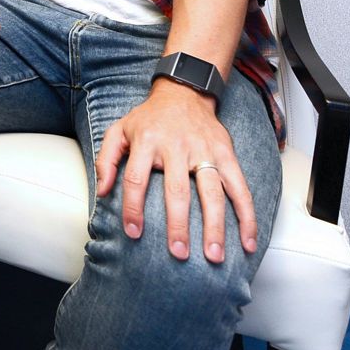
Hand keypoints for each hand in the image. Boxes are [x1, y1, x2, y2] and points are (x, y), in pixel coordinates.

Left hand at [95, 80, 257, 262]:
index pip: (136, 179)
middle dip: (178, 225)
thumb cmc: (149, 119)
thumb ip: (106, 159)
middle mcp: (177, 147)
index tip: (133, 233)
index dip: (133, 208)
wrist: (184, 93)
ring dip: (215, 226)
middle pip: (177, 190)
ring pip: (212, 192)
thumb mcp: (119, 130)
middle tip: (178, 253)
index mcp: (147, 142)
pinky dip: (247, 215)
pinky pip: (240, 188)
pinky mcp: (226, 154)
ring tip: (214, 256)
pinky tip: (248, 241)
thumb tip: (102, 191)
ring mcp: (205, 151)